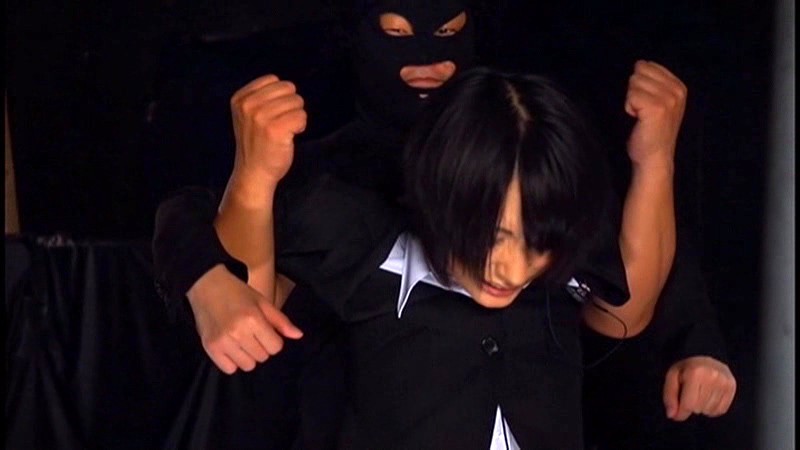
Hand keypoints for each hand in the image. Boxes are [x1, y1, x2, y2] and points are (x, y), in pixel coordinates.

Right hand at [186, 264, 302, 373]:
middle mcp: (238, 333)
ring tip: (241, 340)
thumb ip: (281, 321)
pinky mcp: (210, 348)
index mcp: (253, 320)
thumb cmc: (237, 292)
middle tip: (252, 333)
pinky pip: (230, 369)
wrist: (205, 286)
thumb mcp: (262, 302)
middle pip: (263, 357)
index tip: (265, 330)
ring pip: (248, 366)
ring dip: (248, 356)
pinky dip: (233, 361)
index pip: (276, 347)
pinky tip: (231, 347)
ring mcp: (222, 343)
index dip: (274, 339)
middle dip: (261, 346)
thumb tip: (299, 335)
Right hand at [229, 74, 306, 185]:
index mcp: (240, 98)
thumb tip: (289, 86)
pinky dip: (300, 127)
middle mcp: (248, 105)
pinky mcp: (275, 130)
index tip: (271, 114)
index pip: (274, 80)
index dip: (280, 96)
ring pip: (297, 102)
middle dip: (291, 105)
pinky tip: (288, 137)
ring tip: (283, 131)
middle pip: (288, 88)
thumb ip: (262, 97)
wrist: (253, 173)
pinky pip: (302, 116)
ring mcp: (261, 117)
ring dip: (296, 117)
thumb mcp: (249, 115)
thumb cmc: (257, 143)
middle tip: (280, 123)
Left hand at [625, 60, 687, 167]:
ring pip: (633, 83)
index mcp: (679, 86)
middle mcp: (677, 90)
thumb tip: (638, 63)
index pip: (647, 65)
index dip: (639, 84)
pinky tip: (637, 119)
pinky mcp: (656, 108)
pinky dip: (628, 107)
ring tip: (641, 116)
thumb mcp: (660, 102)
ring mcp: (668, 99)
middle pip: (639, 72)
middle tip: (642, 111)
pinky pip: (630, 95)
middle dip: (634, 91)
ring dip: (631, 100)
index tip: (646, 104)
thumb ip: (654, 83)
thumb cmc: (652, 132)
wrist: (654, 158)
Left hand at [662, 356, 736, 420]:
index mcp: (695, 373)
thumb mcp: (672, 377)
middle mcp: (712, 376)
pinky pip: (720, 410)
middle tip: (689, 393)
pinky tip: (708, 397)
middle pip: (698, 409)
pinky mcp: (732, 387)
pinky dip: (712, 408)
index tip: (676, 414)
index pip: (688, 404)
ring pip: (709, 411)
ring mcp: (724, 382)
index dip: (681, 413)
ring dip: (701, 407)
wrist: (706, 356)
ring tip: (699, 394)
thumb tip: (671, 415)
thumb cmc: (687, 368)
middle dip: (690, 406)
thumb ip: (669, 396)